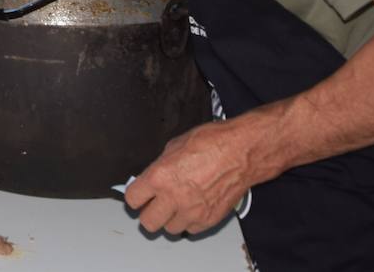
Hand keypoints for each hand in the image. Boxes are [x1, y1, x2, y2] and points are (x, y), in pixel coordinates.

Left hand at [125, 119, 260, 235]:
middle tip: (154, 205)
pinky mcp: (209, 220)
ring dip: (170, 219)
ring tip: (176, 206)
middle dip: (148, 213)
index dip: (135, 196)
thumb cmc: (212, 143)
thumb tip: (151, 177)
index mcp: (160, 177)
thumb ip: (159, 167)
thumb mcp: (174, 147)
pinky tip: (193, 207)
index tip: (139, 194)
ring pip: (169, 230)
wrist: (241, 153)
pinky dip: (189, 222)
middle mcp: (173, 197)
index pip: (132, 199)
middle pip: (147, 223)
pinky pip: (190, 229)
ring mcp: (192, 212)